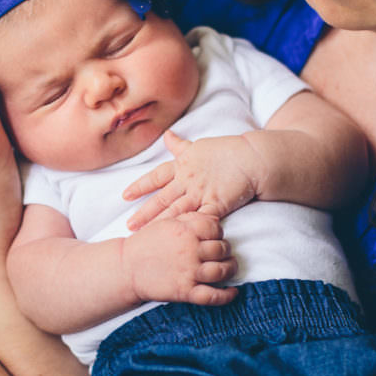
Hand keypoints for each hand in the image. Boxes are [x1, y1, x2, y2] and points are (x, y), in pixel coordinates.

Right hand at [121, 209, 237, 305]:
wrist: (125, 269)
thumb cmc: (145, 244)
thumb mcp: (166, 223)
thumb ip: (190, 219)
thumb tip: (213, 220)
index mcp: (185, 231)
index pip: (216, 228)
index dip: (218, 232)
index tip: (215, 237)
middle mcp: (190, 250)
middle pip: (222, 248)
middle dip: (225, 250)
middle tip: (222, 252)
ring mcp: (189, 272)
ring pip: (222, 270)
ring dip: (230, 269)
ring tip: (229, 267)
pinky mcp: (186, 292)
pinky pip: (213, 296)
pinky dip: (227, 295)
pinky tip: (233, 292)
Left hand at [124, 131, 265, 229]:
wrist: (251, 158)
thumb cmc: (226, 151)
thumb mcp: (198, 145)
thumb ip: (180, 145)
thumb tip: (167, 135)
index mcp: (182, 166)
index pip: (156, 177)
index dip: (140, 186)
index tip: (125, 195)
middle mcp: (188, 181)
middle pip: (161, 199)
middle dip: (144, 213)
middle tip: (128, 225)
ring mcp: (201, 194)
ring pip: (176, 211)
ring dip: (160, 224)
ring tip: (145, 235)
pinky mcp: (216, 205)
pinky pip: (200, 220)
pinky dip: (189, 229)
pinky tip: (178, 240)